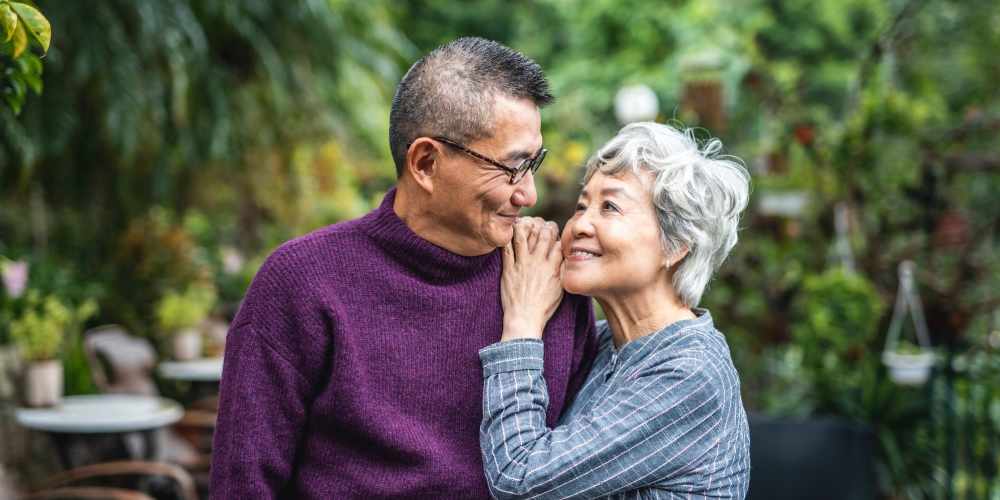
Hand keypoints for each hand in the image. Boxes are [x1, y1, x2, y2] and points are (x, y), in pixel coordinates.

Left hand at [500, 217, 563, 340]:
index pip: (558, 241)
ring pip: (524, 236)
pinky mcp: (508, 269)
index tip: (553, 232)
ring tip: (525, 223)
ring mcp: (522, 265)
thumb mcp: (561, 289)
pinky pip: (507, 248)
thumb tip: (566, 257)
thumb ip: (563, 270)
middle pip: (543, 234)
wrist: (525, 319)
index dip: (557, 233)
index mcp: (553, 267)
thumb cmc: (544, 307)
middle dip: (543, 225)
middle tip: (540, 224)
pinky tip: (509, 232)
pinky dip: (507, 237)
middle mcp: (538, 263)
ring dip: (525, 226)